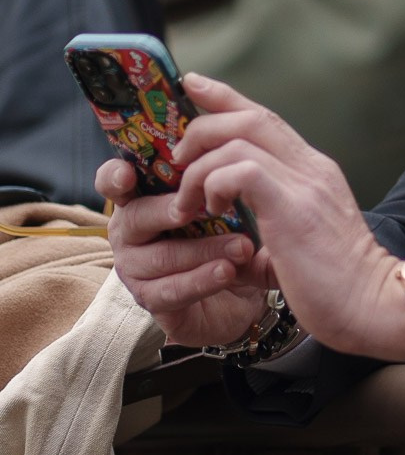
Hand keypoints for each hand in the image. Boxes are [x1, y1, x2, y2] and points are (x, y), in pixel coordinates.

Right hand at [99, 156, 272, 348]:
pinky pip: (171, 290)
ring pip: (161, 256)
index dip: (115, 176)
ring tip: (242, 246)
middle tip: (209, 204)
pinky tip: (227, 271)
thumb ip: (211, 181)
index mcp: (139, 198)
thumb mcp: (220, 204)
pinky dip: (202, 280)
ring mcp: (134, 268)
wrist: (238, 293)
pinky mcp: (150, 300)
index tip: (128, 173)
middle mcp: (128, 232)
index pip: (112, 181)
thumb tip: (228, 155)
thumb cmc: (222, 235)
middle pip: (137, 216)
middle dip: (173, 210)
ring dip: (205, 249)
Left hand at [165, 74, 404, 361]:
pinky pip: (240, 170)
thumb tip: (233, 247)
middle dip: (202, 126)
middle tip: (177, 158)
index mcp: (313, 172)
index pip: (266, 118)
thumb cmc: (336, 288)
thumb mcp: (296, 249)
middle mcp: (311, 167)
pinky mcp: (293, 205)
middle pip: (249, 117)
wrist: (372, 306)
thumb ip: (266, 235)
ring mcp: (305, 182)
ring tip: (189, 202)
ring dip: (200, 166)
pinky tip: (212, 210)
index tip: (193, 84)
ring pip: (237, 139)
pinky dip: (214, 183)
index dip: (225, 97)